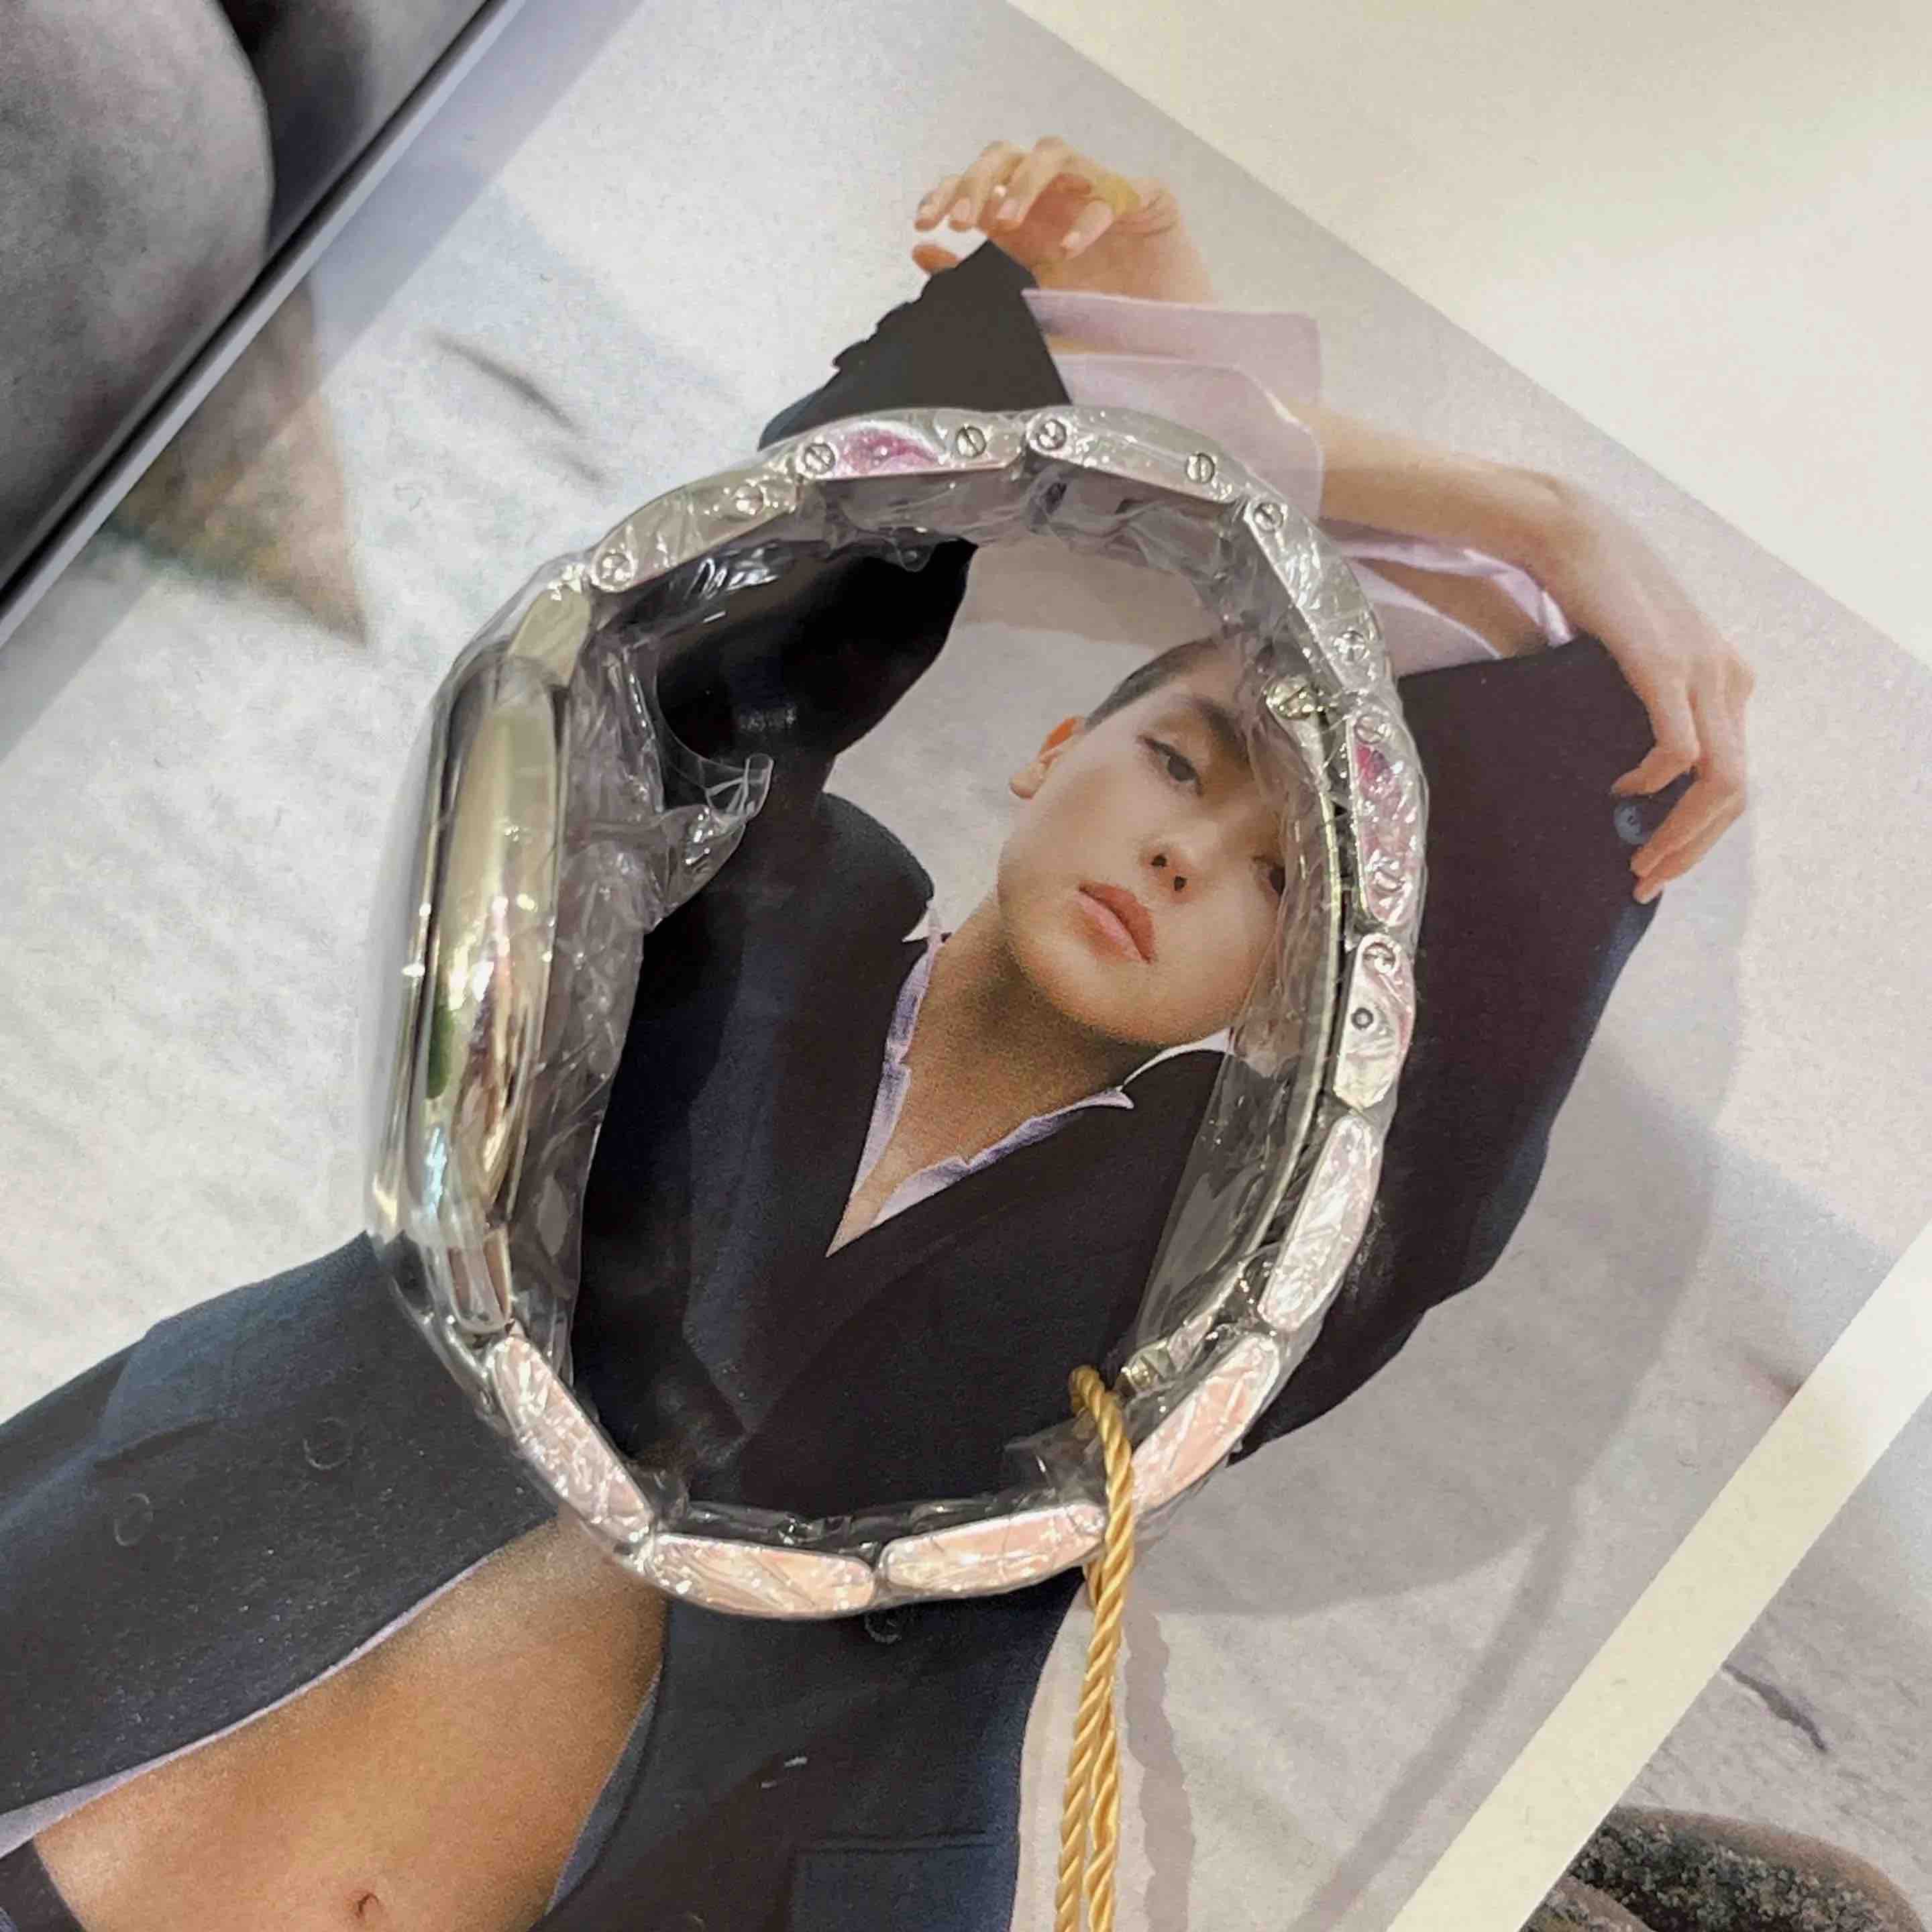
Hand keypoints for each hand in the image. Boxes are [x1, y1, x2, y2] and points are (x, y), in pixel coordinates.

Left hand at [909, 136, 1215, 304]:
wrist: (1168, 351)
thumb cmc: (1102, 331)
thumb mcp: (1025, 316)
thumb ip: (975, 286)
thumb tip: (922, 253)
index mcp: (1027, 226)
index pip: (978, 189)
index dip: (947, 195)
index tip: (924, 224)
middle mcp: (1058, 203)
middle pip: (1007, 157)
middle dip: (978, 180)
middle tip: (962, 220)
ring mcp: (1100, 195)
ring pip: (1054, 153)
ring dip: (1024, 183)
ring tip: (1005, 222)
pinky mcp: (1146, 203)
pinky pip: (1114, 191)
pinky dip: (1088, 216)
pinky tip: (1069, 249)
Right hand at [1533, 490, 1753, 898]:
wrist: (1569, 536)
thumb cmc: (1589, 601)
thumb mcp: (1633, 665)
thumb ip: (1646, 712)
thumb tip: (1627, 781)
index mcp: (1726, 680)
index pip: (1732, 780)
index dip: (1698, 835)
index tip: (1653, 866)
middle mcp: (1729, 678)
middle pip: (1735, 793)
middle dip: (1691, 848)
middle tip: (1644, 881)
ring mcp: (1705, 672)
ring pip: (1719, 782)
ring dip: (1679, 833)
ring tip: (1637, 857)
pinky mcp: (1668, 668)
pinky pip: (1679, 750)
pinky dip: (1652, 783)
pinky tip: (1620, 790)